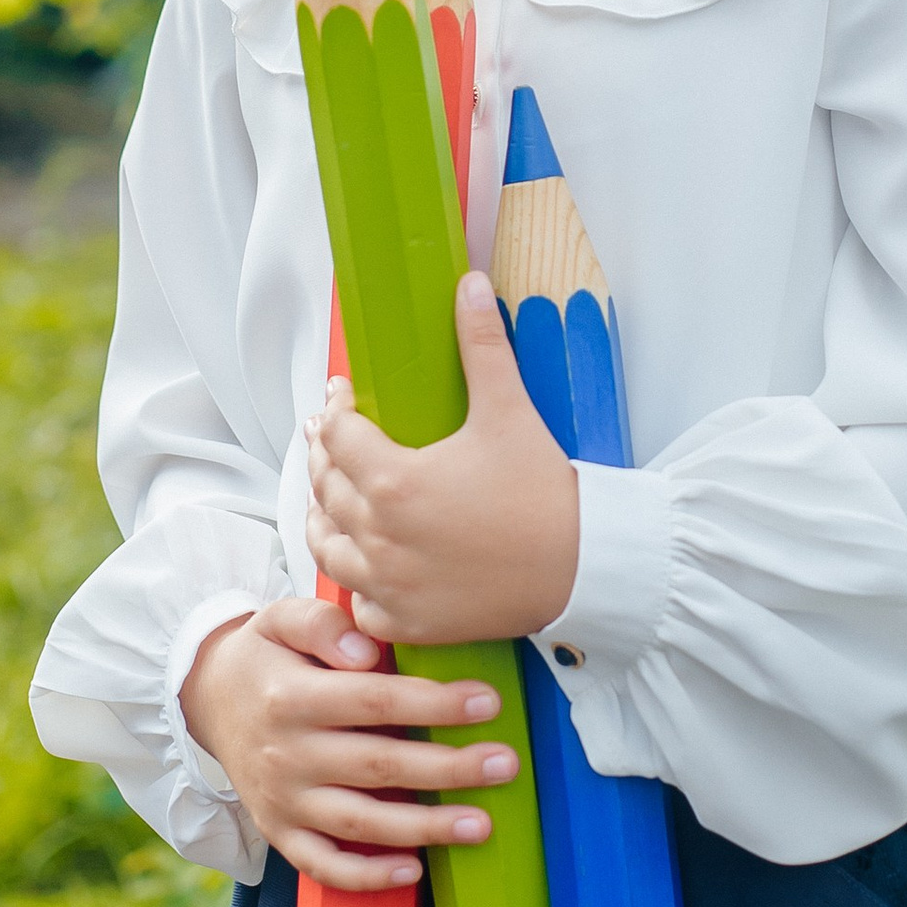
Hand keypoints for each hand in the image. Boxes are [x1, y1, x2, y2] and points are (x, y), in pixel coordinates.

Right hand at [179, 594, 516, 894]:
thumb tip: (367, 651)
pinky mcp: (279, 832)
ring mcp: (282, 800)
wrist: (205, 701)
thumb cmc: (266, 655)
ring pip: (360, 822)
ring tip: (481, 825)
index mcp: (290, 696)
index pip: (373, 701)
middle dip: (447, 769)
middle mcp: (286, 754)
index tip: (487, 703)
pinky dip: (367, 876)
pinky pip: (324, 865)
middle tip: (505, 764)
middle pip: (378, 765)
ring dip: (424, 827)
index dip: (433, 704)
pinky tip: (415, 870)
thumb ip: (323, 623)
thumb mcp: (281, 618)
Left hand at [306, 273, 580, 648]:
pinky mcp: (408, 621)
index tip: (343, 397)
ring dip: (324, 517)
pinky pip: (360, 604)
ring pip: (328, 548)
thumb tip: (469, 285)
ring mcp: (389, 585)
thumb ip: (482, 344)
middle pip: (325, 487)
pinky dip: (356, 584)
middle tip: (330, 437)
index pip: (337, 435)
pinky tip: (363, 565)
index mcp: (392, 481)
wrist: (582, 568)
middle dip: (323, 454)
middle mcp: (379, 537)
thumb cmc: (544, 492)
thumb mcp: (508, 410)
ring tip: (329, 498)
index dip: (335, 409)